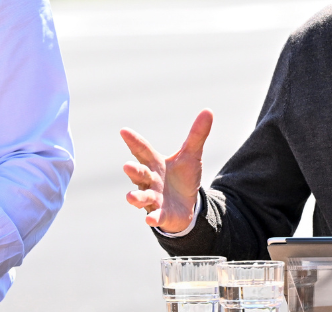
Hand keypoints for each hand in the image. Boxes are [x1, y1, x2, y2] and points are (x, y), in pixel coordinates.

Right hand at [120, 109, 212, 233]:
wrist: (186, 205)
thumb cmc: (182, 178)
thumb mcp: (191, 155)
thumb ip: (196, 135)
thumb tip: (208, 110)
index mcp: (155, 163)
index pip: (143, 150)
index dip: (134, 141)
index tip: (124, 131)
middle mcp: (151, 180)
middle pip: (140, 174)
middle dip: (133, 171)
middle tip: (127, 166)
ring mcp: (154, 198)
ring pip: (142, 197)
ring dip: (136, 197)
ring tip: (130, 197)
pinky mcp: (161, 214)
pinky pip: (156, 216)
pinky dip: (153, 217)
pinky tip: (150, 219)